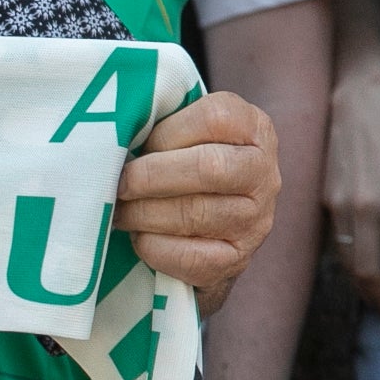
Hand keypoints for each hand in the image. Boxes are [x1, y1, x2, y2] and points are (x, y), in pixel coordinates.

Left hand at [114, 90, 279, 311]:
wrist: (206, 233)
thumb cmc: (180, 167)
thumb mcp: (181, 134)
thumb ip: (161, 125)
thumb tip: (114, 136)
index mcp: (254, 128)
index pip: (213, 119)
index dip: (165, 134)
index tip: (136, 147)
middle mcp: (264, 173)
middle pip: (207, 167)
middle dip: (149, 177)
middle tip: (118, 184)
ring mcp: (256, 220)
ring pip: (193, 214)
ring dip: (142, 214)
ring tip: (120, 211)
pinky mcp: (237, 260)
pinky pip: (187, 256)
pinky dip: (151, 246)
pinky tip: (138, 237)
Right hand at [324, 48, 379, 317]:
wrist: (363, 97)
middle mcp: (367, 212)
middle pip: (368, 274)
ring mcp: (339, 206)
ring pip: (346, 261)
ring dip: (361, 285)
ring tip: (375, 297)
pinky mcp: (324, 197)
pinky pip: (334, 239)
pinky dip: (347, 257)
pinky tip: (358, 264)